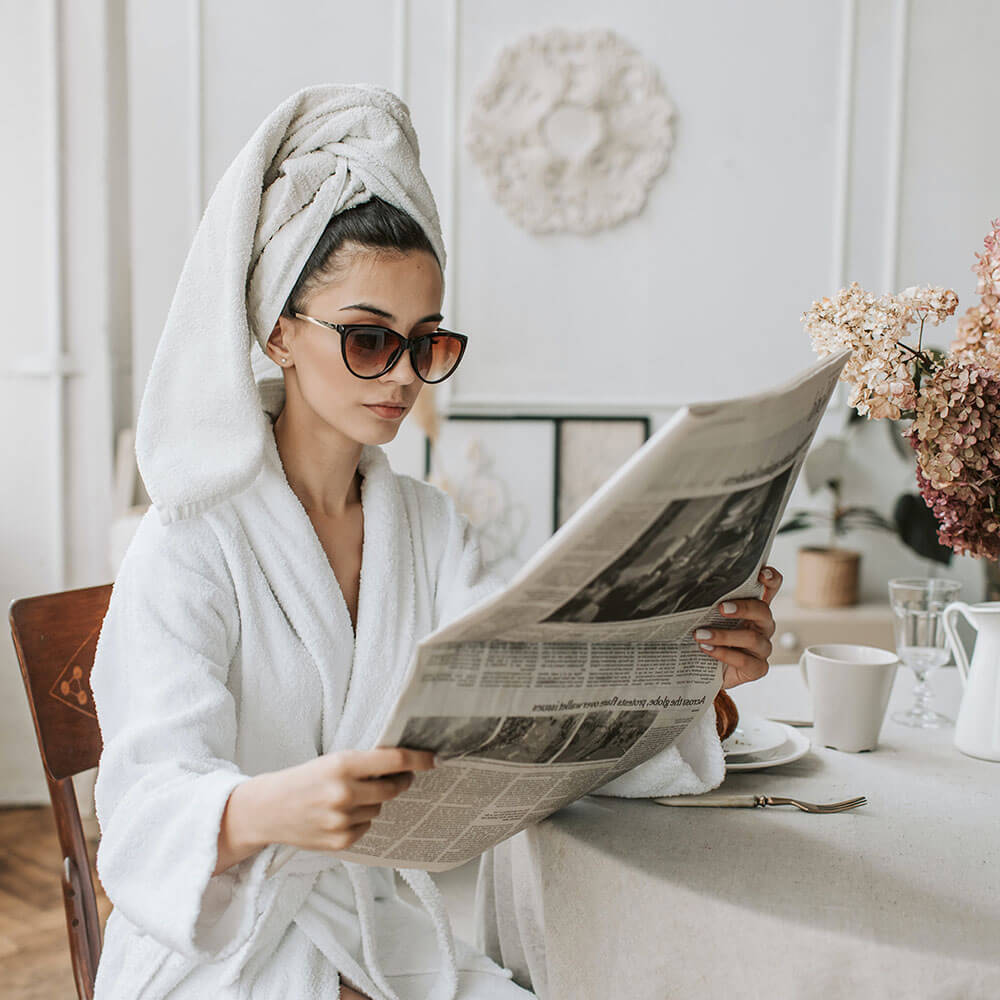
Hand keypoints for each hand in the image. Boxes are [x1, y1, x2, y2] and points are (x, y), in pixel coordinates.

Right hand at [255, 747, 435, 853]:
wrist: (266, 810)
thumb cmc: (303, 780)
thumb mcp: (331, 761)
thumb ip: (364, 763)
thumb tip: (404, 764)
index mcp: (342, 765)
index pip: (394, 760)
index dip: (419, 759)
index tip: (434, 758)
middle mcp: (344, 792)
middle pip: (394, 787)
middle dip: (400, 780)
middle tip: (397, 776)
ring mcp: (342, 820)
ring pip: (380, 807)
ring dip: (373, 801)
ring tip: (347, 797)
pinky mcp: (341, 841)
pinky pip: (368, 826)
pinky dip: (361, 819)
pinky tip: (339, 814)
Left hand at [692, 565, 782, 688]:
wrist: (708, 672)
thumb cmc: (711, 638)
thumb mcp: (709, 618)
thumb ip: (709, 604)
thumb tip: (686, 585)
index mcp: (754, 609)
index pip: (771, 589)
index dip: (771, 580)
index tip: (762, 574)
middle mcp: (762, 626)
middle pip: (763, 611)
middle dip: (743, 608)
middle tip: (721, 607)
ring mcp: (762, 647)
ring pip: (752, 638)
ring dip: (724, 635)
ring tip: (700, 635)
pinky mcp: (758, 668)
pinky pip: (745, 661)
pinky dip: (724, 654)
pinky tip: (708, 650)